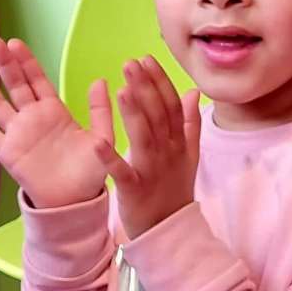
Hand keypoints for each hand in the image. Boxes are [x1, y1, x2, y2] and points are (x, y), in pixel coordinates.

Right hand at [0, 36, 116, 210]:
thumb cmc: (90, 171)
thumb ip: (100, 111)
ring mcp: (18, 134)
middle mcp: (32, 118)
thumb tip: (100, 80)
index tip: (15, 43)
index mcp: (54, 111)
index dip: (26, 61)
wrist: (75, 202)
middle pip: (14, 85)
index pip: (36, 80)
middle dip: (5, 63)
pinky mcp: (7, 152)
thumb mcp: (102, 138)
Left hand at [102, 57, 201, 238]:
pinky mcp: (134, 190)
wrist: (171, 231)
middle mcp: (168, 152)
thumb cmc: (175, 189)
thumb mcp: (189, 155)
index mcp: (178, 142)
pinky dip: (110, 159)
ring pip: (144, 137)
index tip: (146, 59)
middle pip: (158, 115)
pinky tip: (97, 143)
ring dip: (134, 113)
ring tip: (122, 88)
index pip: (170, 105)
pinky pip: (121, 173)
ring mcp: (152, 171)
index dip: (159, 81)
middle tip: (131, 63)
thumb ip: (190, 122)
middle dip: (145, 88)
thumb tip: (193, 91)